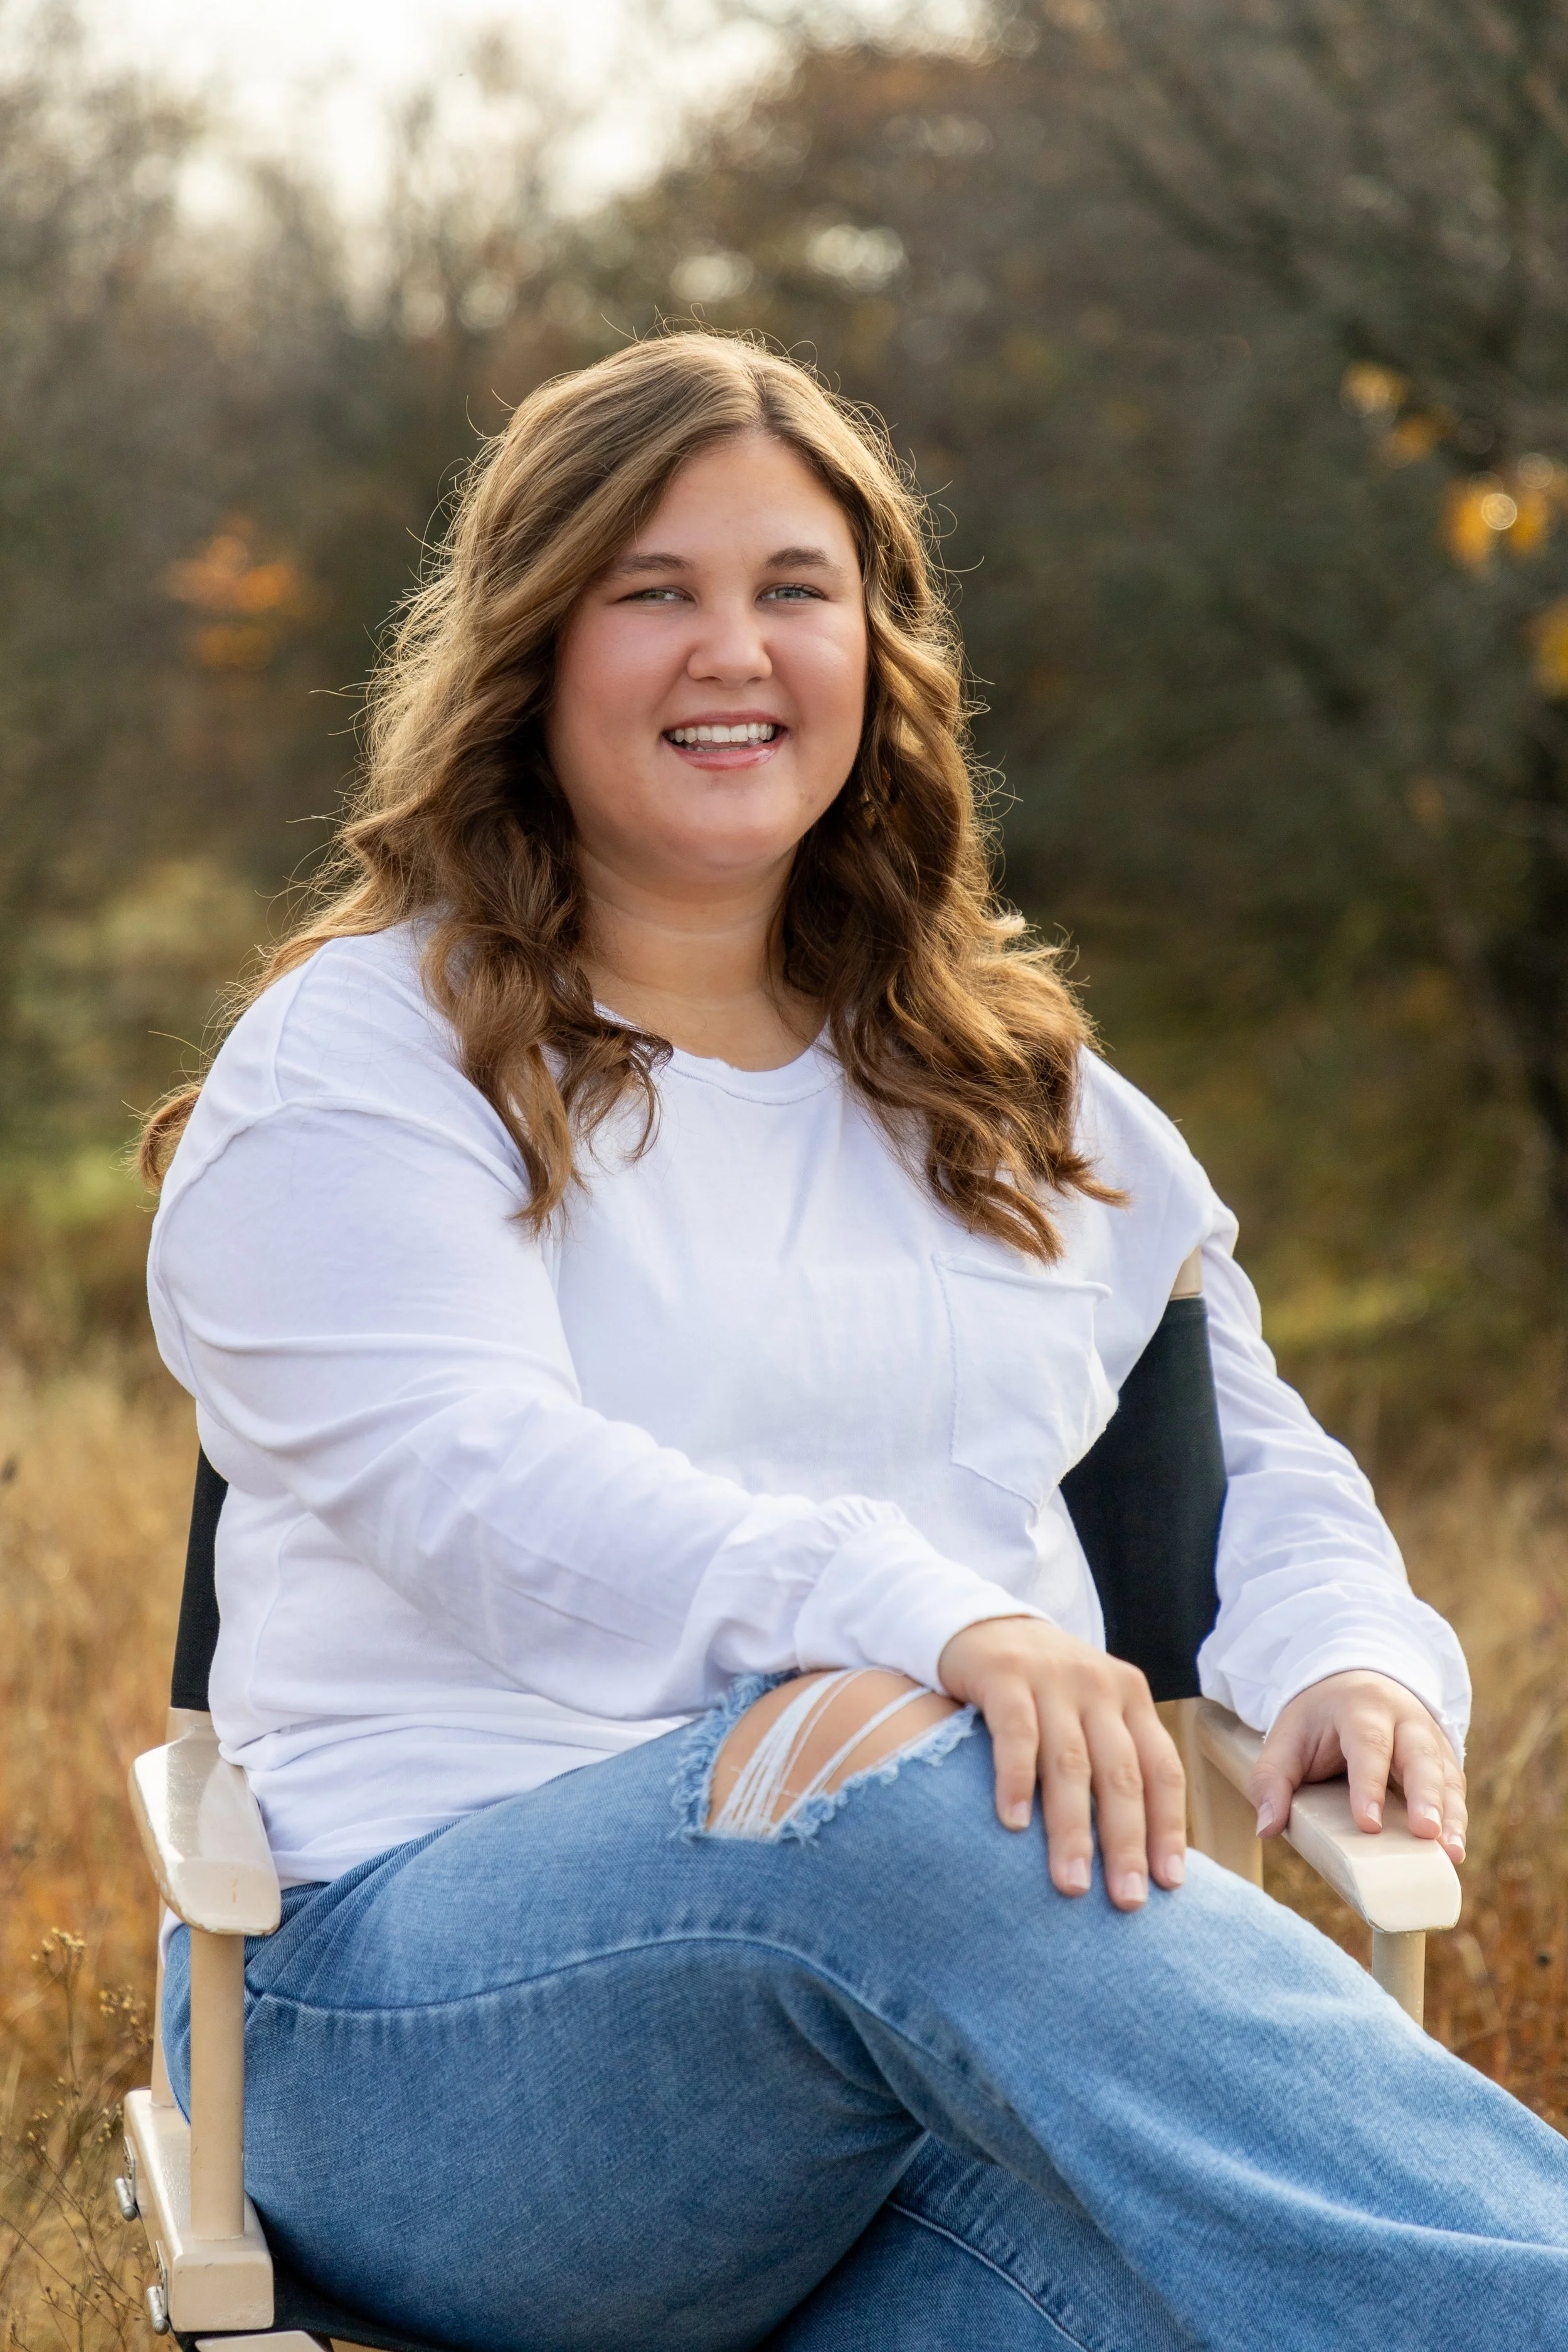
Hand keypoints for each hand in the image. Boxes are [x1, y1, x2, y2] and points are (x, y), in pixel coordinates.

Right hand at [937, 1616, 1186, 1910]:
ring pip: (1071, 1763)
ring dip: (1072, 1829)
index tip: (1170, 1885)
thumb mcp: (1088, 1712)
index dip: (1168, 1828)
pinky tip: (1012, 1825)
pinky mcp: (1005, 1675)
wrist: (980, 1622)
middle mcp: (1099, 1687)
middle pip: (1122, 1775)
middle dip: (1126, 1843)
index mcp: (1130, 1699)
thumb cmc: (1041, 1688)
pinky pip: (1016, 1735)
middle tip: (1127, 1900)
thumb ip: (1112, 1762)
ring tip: (1072, 1884)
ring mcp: (1052, 1678)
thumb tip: (1137, 1856)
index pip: (1162, 1770)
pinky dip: (1016, 1781)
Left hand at [1250, 1670, 1465, 1863]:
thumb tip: (1267, 1828)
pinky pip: (1454, 1789)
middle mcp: (1405, 1720)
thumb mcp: (1286, 1738)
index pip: (1368, 1745)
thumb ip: (1271, 1779)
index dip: (1369, 1784)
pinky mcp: (1443, 1760)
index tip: (1368, 1824)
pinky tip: (1454, 1852)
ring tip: (1451, 1854)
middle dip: (1425, 1796)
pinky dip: (1458, 1820)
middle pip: (1420, 1756)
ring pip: (1445, 1775)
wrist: (1356, 1684)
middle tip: (1426, 1834)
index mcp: (1362, 1708)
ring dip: (1450, 1815)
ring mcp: (1430, 1739)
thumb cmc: (1319, 1720)